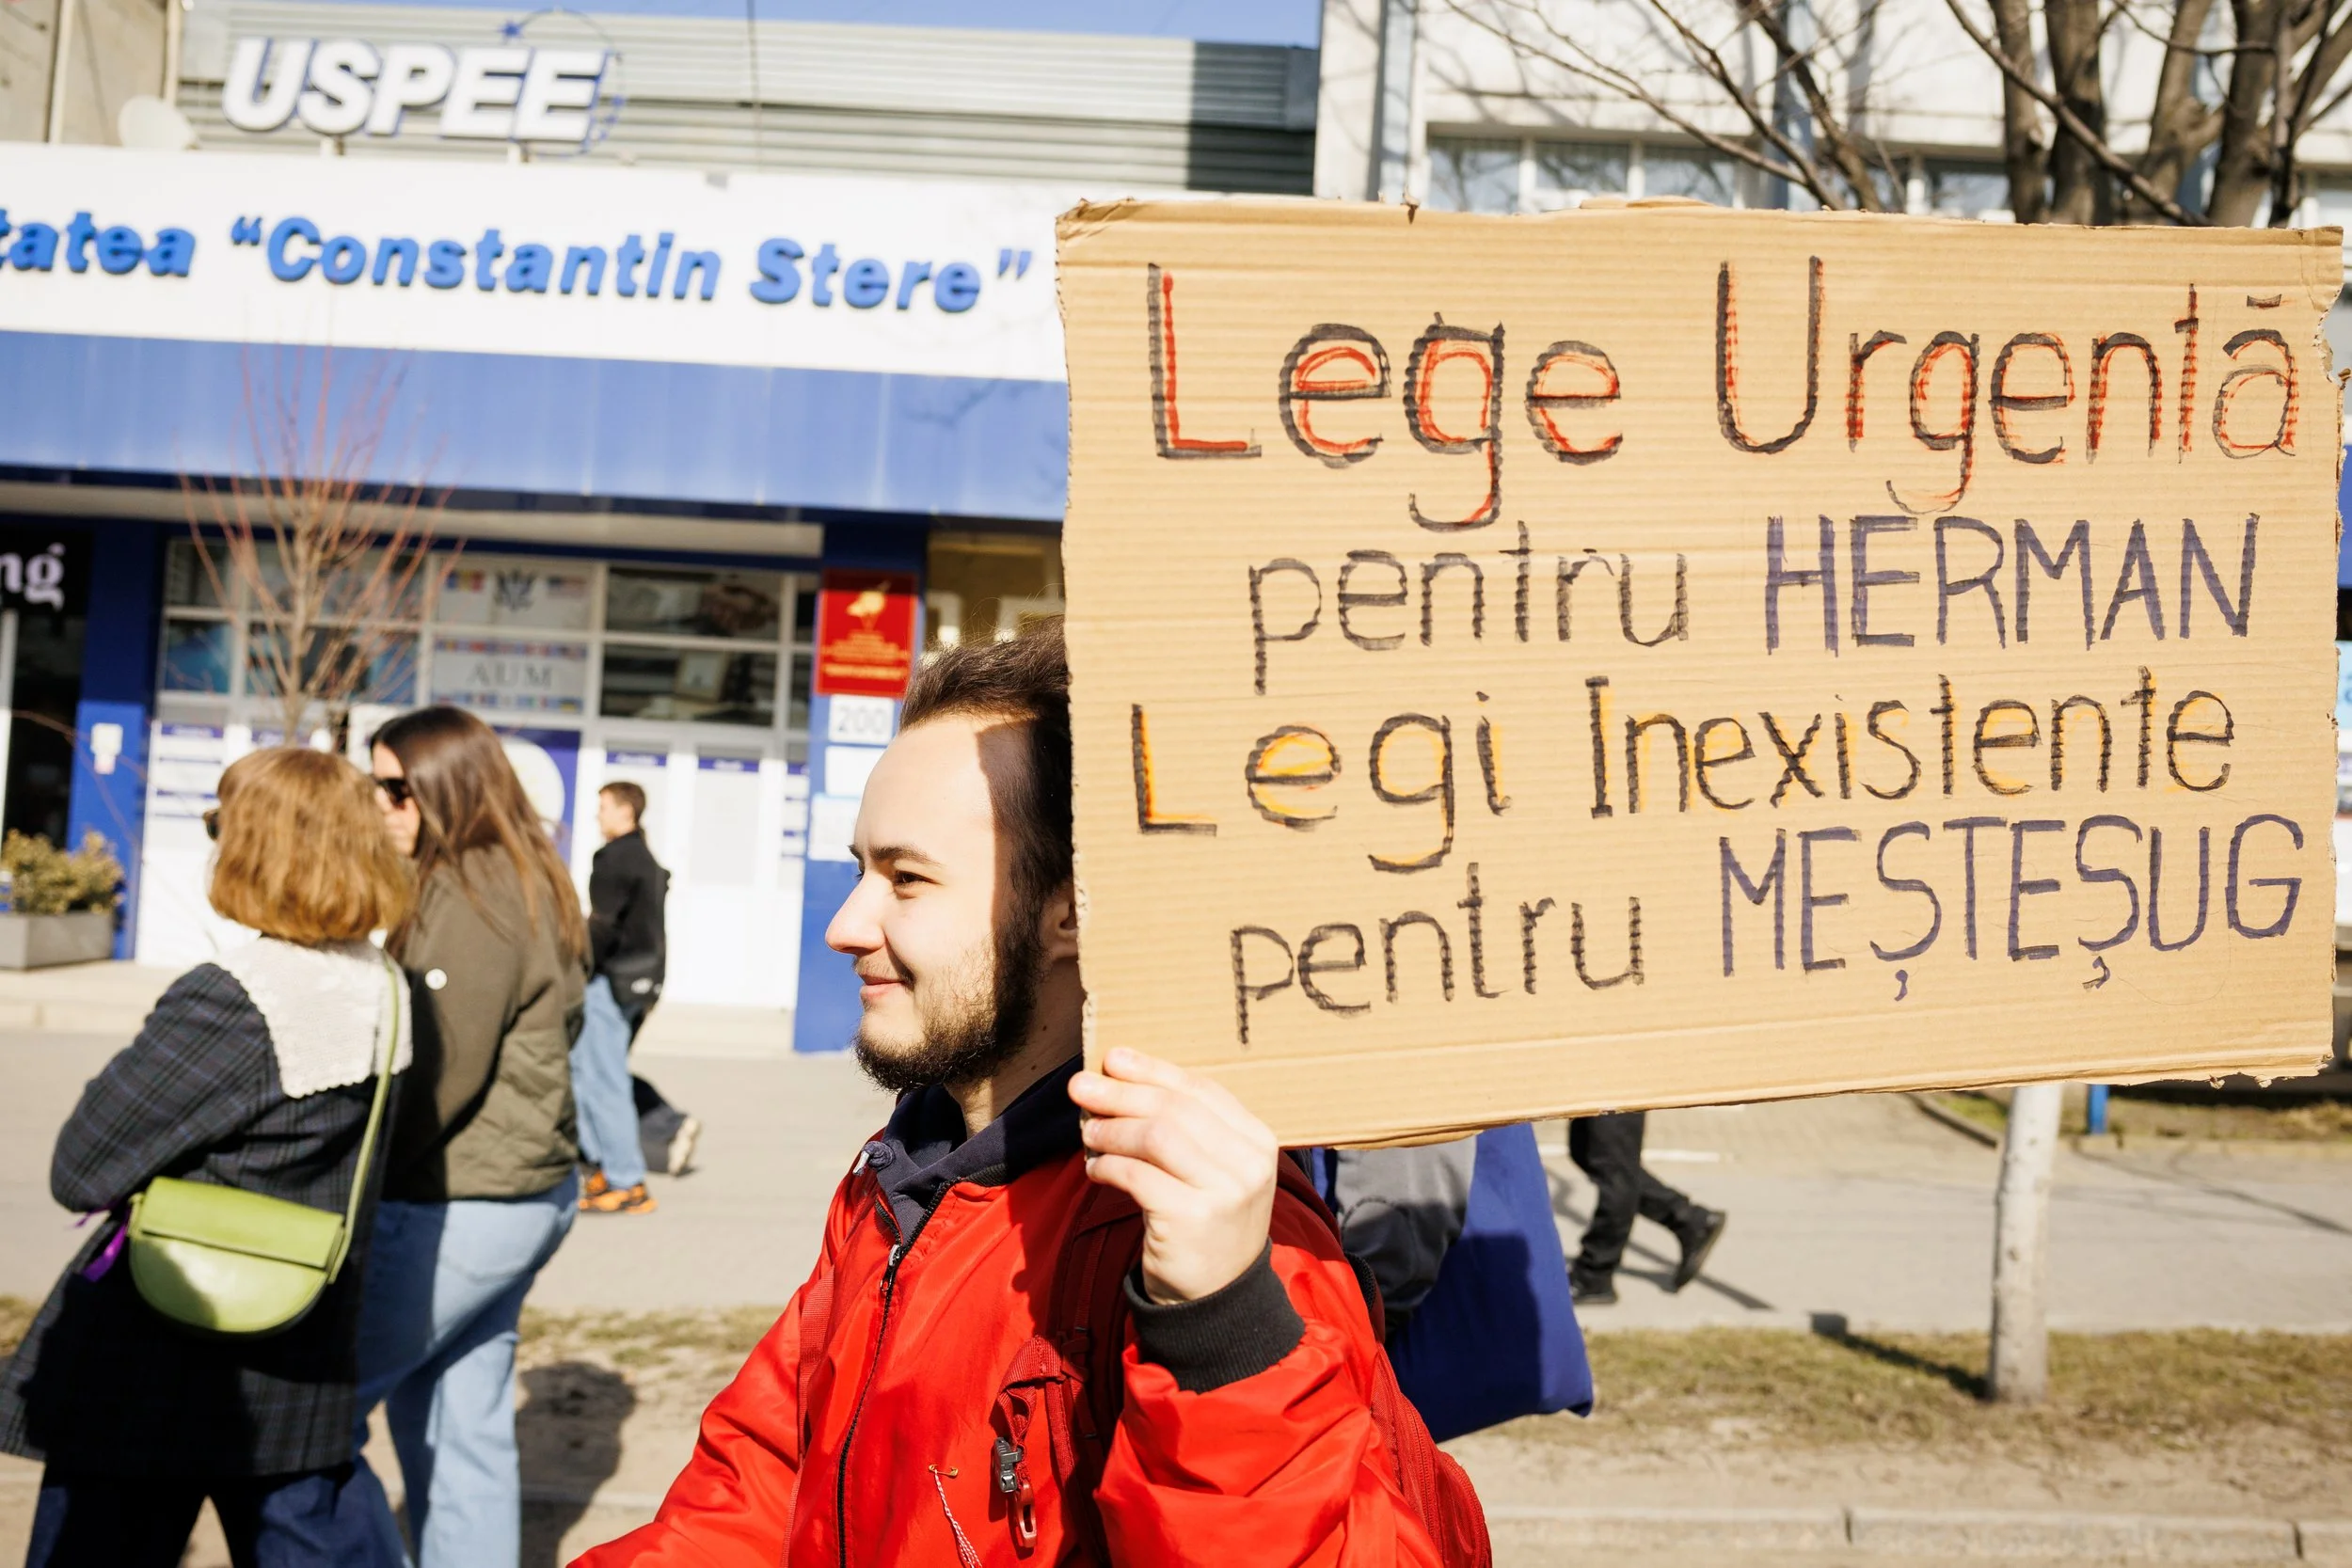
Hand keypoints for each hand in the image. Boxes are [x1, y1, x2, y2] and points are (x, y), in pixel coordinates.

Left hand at [1070, 1048, 1277, 1304]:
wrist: (1216, 1299)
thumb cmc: (1205, 1223)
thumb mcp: (1213, 1171)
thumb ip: (1185, 1129)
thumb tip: (1119, 1076)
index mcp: (1259, 1141)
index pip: (1202, 1089)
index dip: (1153, 1070)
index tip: (1113, 1058)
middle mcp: (1248, 1162)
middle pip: (1174, 1108)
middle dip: (1121, 1093)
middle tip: (1080, 1086)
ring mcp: (1224, 1191)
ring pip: (1155, 1136)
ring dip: (1111, 1130)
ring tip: (1087, 1133)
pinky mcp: (1191, 1217)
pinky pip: (1137, 1176)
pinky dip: (1108, 1166)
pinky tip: (1094, 1169)